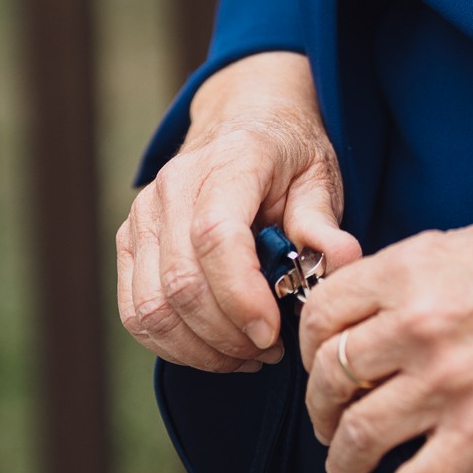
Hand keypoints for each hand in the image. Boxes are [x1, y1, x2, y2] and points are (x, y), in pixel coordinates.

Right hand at [116, 52, 361, 372]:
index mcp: (230, 160)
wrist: (242, 118)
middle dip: (228, 336)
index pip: (216, 237)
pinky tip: (216, 348)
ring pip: (152, 307)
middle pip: (182, 282)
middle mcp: (175, 184)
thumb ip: (324, 223)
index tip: (273, 334)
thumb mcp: (320, 176)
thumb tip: (343, 264)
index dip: (241, 297)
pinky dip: (173, 345)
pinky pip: (136, 312)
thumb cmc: (287, 155)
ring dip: (201, 349)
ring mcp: (144, 212)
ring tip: (247, 354)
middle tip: (271, 350)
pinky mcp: (129, 239)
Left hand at [299, 185, 472, 472]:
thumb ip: (417, 276)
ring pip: (357, 438)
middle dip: (322, 408)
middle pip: (329, 379)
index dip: (309, 347)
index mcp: (413, 268)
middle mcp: (419, 324)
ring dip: (343, 462)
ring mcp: (450, 383)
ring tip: (349, 469)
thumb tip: (377, 313)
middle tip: (332, 421)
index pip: (320, 312)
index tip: (319, 363)